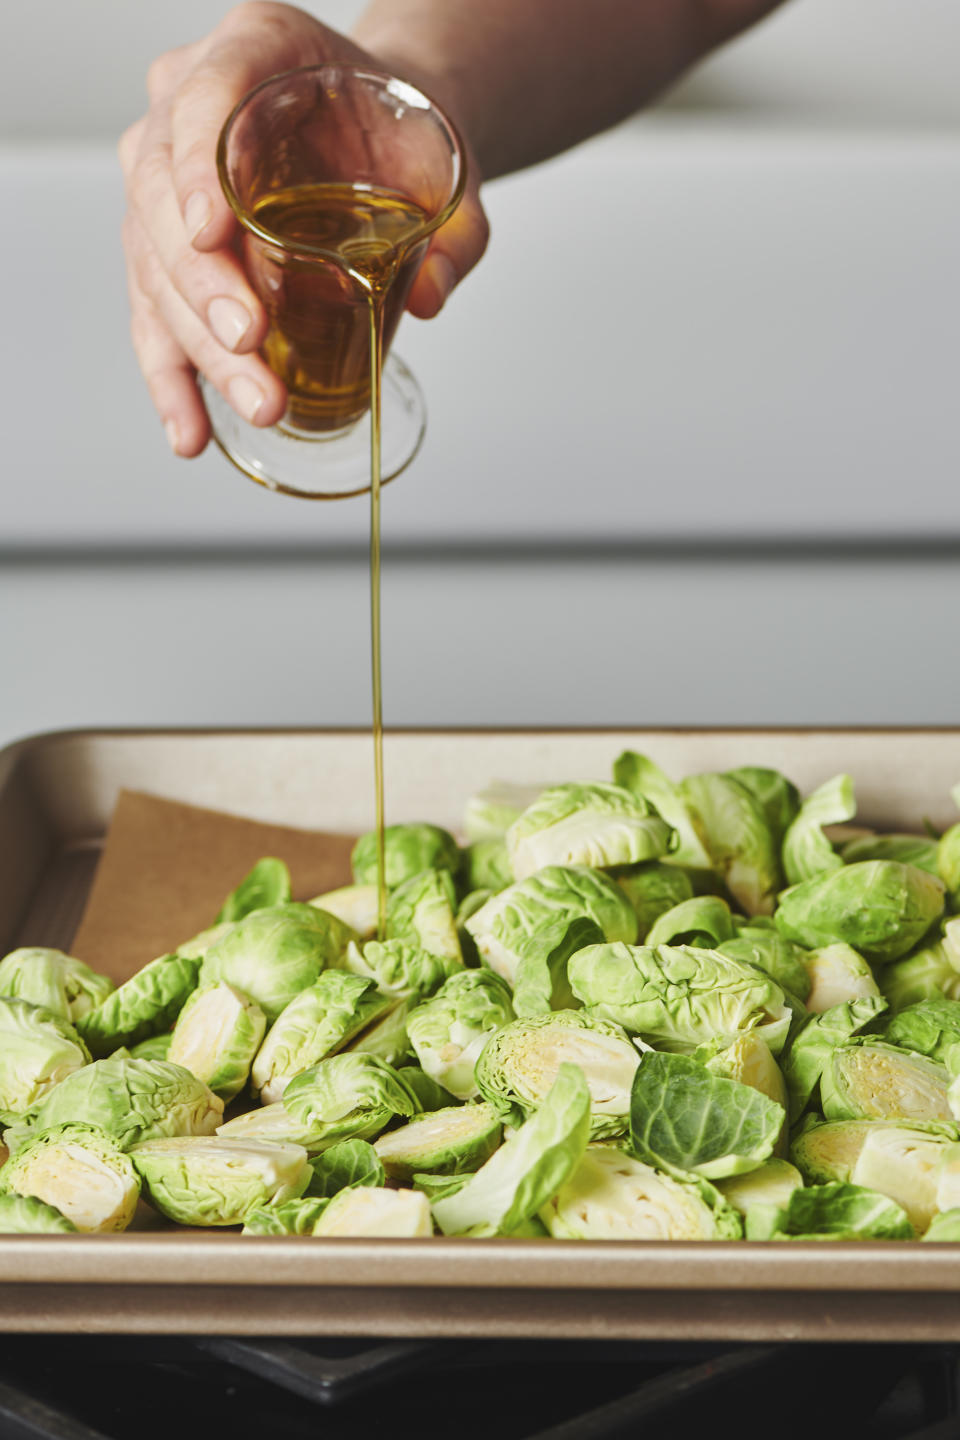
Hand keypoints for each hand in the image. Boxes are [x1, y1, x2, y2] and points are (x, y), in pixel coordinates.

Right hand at [119, 2, 488, 456]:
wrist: (391, 137)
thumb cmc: (407, 136)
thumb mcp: (451, 172)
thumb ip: (455, 231)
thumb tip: (426, 295)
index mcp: (259, 49)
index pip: (206, 95)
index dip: (199, 166)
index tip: (214, 233)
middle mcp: (191, 101)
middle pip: (161, 193)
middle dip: (203, 282)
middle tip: (249, 342)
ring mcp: (168, 173)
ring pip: (151, 260)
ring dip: (196, 344)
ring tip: (254, 403)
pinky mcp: (167, 241)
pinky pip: (153, 310)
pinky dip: (172, 376)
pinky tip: (190, 429)